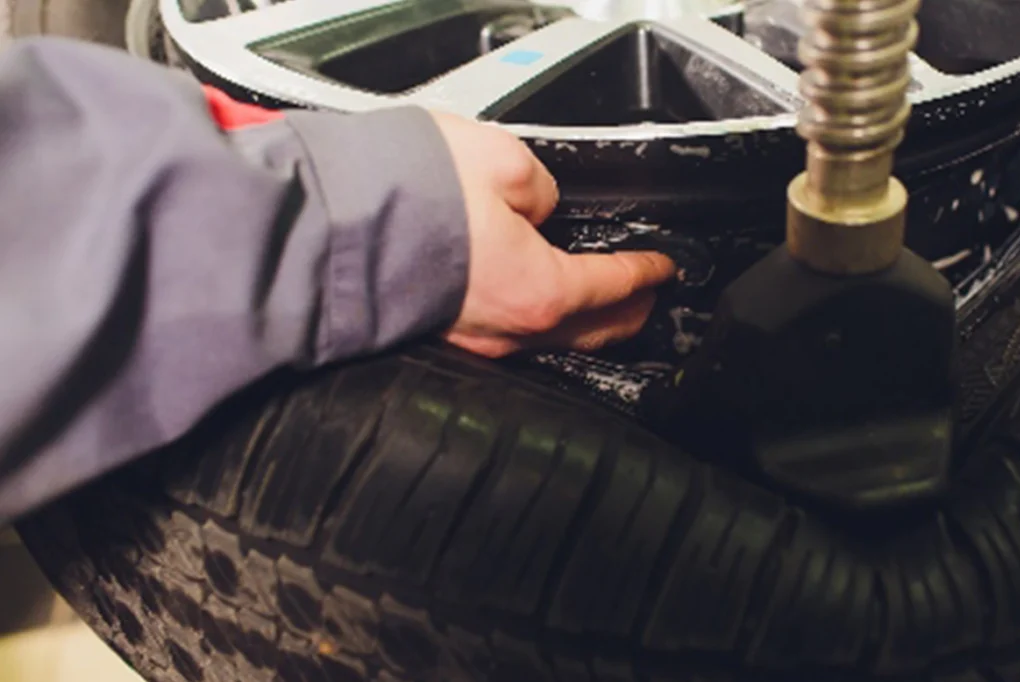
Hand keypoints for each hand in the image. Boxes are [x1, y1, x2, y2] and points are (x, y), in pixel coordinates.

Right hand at [432, 112, 676, 357]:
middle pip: (592, 332)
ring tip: (601, 308)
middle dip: (628, 314)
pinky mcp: (443, 336)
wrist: (330, 229)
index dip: (645, 273)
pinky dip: (538, 324)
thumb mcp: (502, 163)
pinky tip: (536, 308)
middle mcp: (513, 330)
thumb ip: (539, 189)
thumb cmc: (411, 198)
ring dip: (585, 325)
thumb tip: (537, 207)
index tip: (663, 267)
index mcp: (542, 290)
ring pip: (552, 343)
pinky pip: (511, 339)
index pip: (613, 286)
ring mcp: (476, 341)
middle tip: (647, 298)